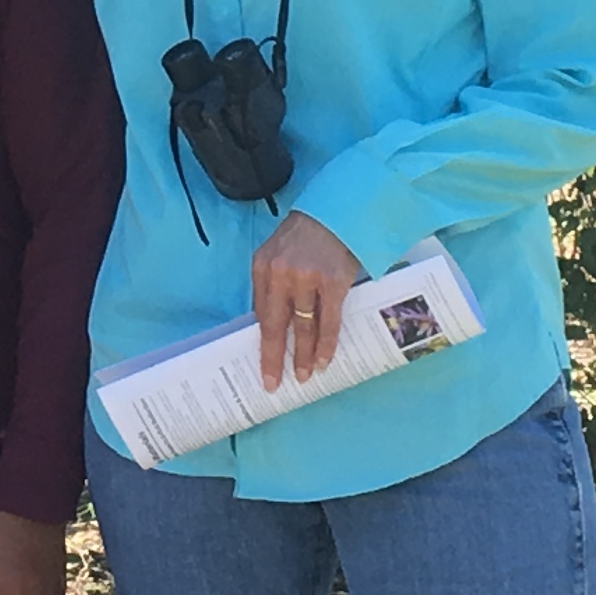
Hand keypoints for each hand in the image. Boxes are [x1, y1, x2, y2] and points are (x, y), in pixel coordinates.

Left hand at [250, 211, 365, 390]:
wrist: (336, 212)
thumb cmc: (304, 236)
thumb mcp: (276, 254)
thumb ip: (272, 285)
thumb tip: (269, 325)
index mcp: (262, 267)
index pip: (259, 313)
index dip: (262, 342)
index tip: (261, 363)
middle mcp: (281, 274)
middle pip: (275, 325)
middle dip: (274, 358)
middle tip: (273, 382)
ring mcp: (308, 279)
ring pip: (303, 327)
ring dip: (303, 355)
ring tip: (303, 375)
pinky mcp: (334, 283)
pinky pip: (328, 321)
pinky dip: (326, 344)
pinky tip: (323, 360)